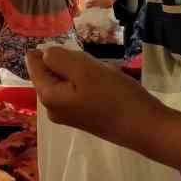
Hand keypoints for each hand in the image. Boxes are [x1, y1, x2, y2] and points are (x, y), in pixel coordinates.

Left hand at [25, 46, 161, 137]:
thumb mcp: (84, 69)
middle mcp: (52, 108)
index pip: (34, 64)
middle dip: (70, 62)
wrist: (146, 128)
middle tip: (93, 66)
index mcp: (47, 96)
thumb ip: (58, 58)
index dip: (51, 52)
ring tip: (103, 76)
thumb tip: (45, 55)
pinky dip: (90, 81)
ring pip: (67, 79)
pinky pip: (79, 90)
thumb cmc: (114, 96)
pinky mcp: (84, 116)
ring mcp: (68, 114)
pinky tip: (107, 84)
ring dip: (83, 71)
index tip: (73, 53)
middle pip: (51, 71)